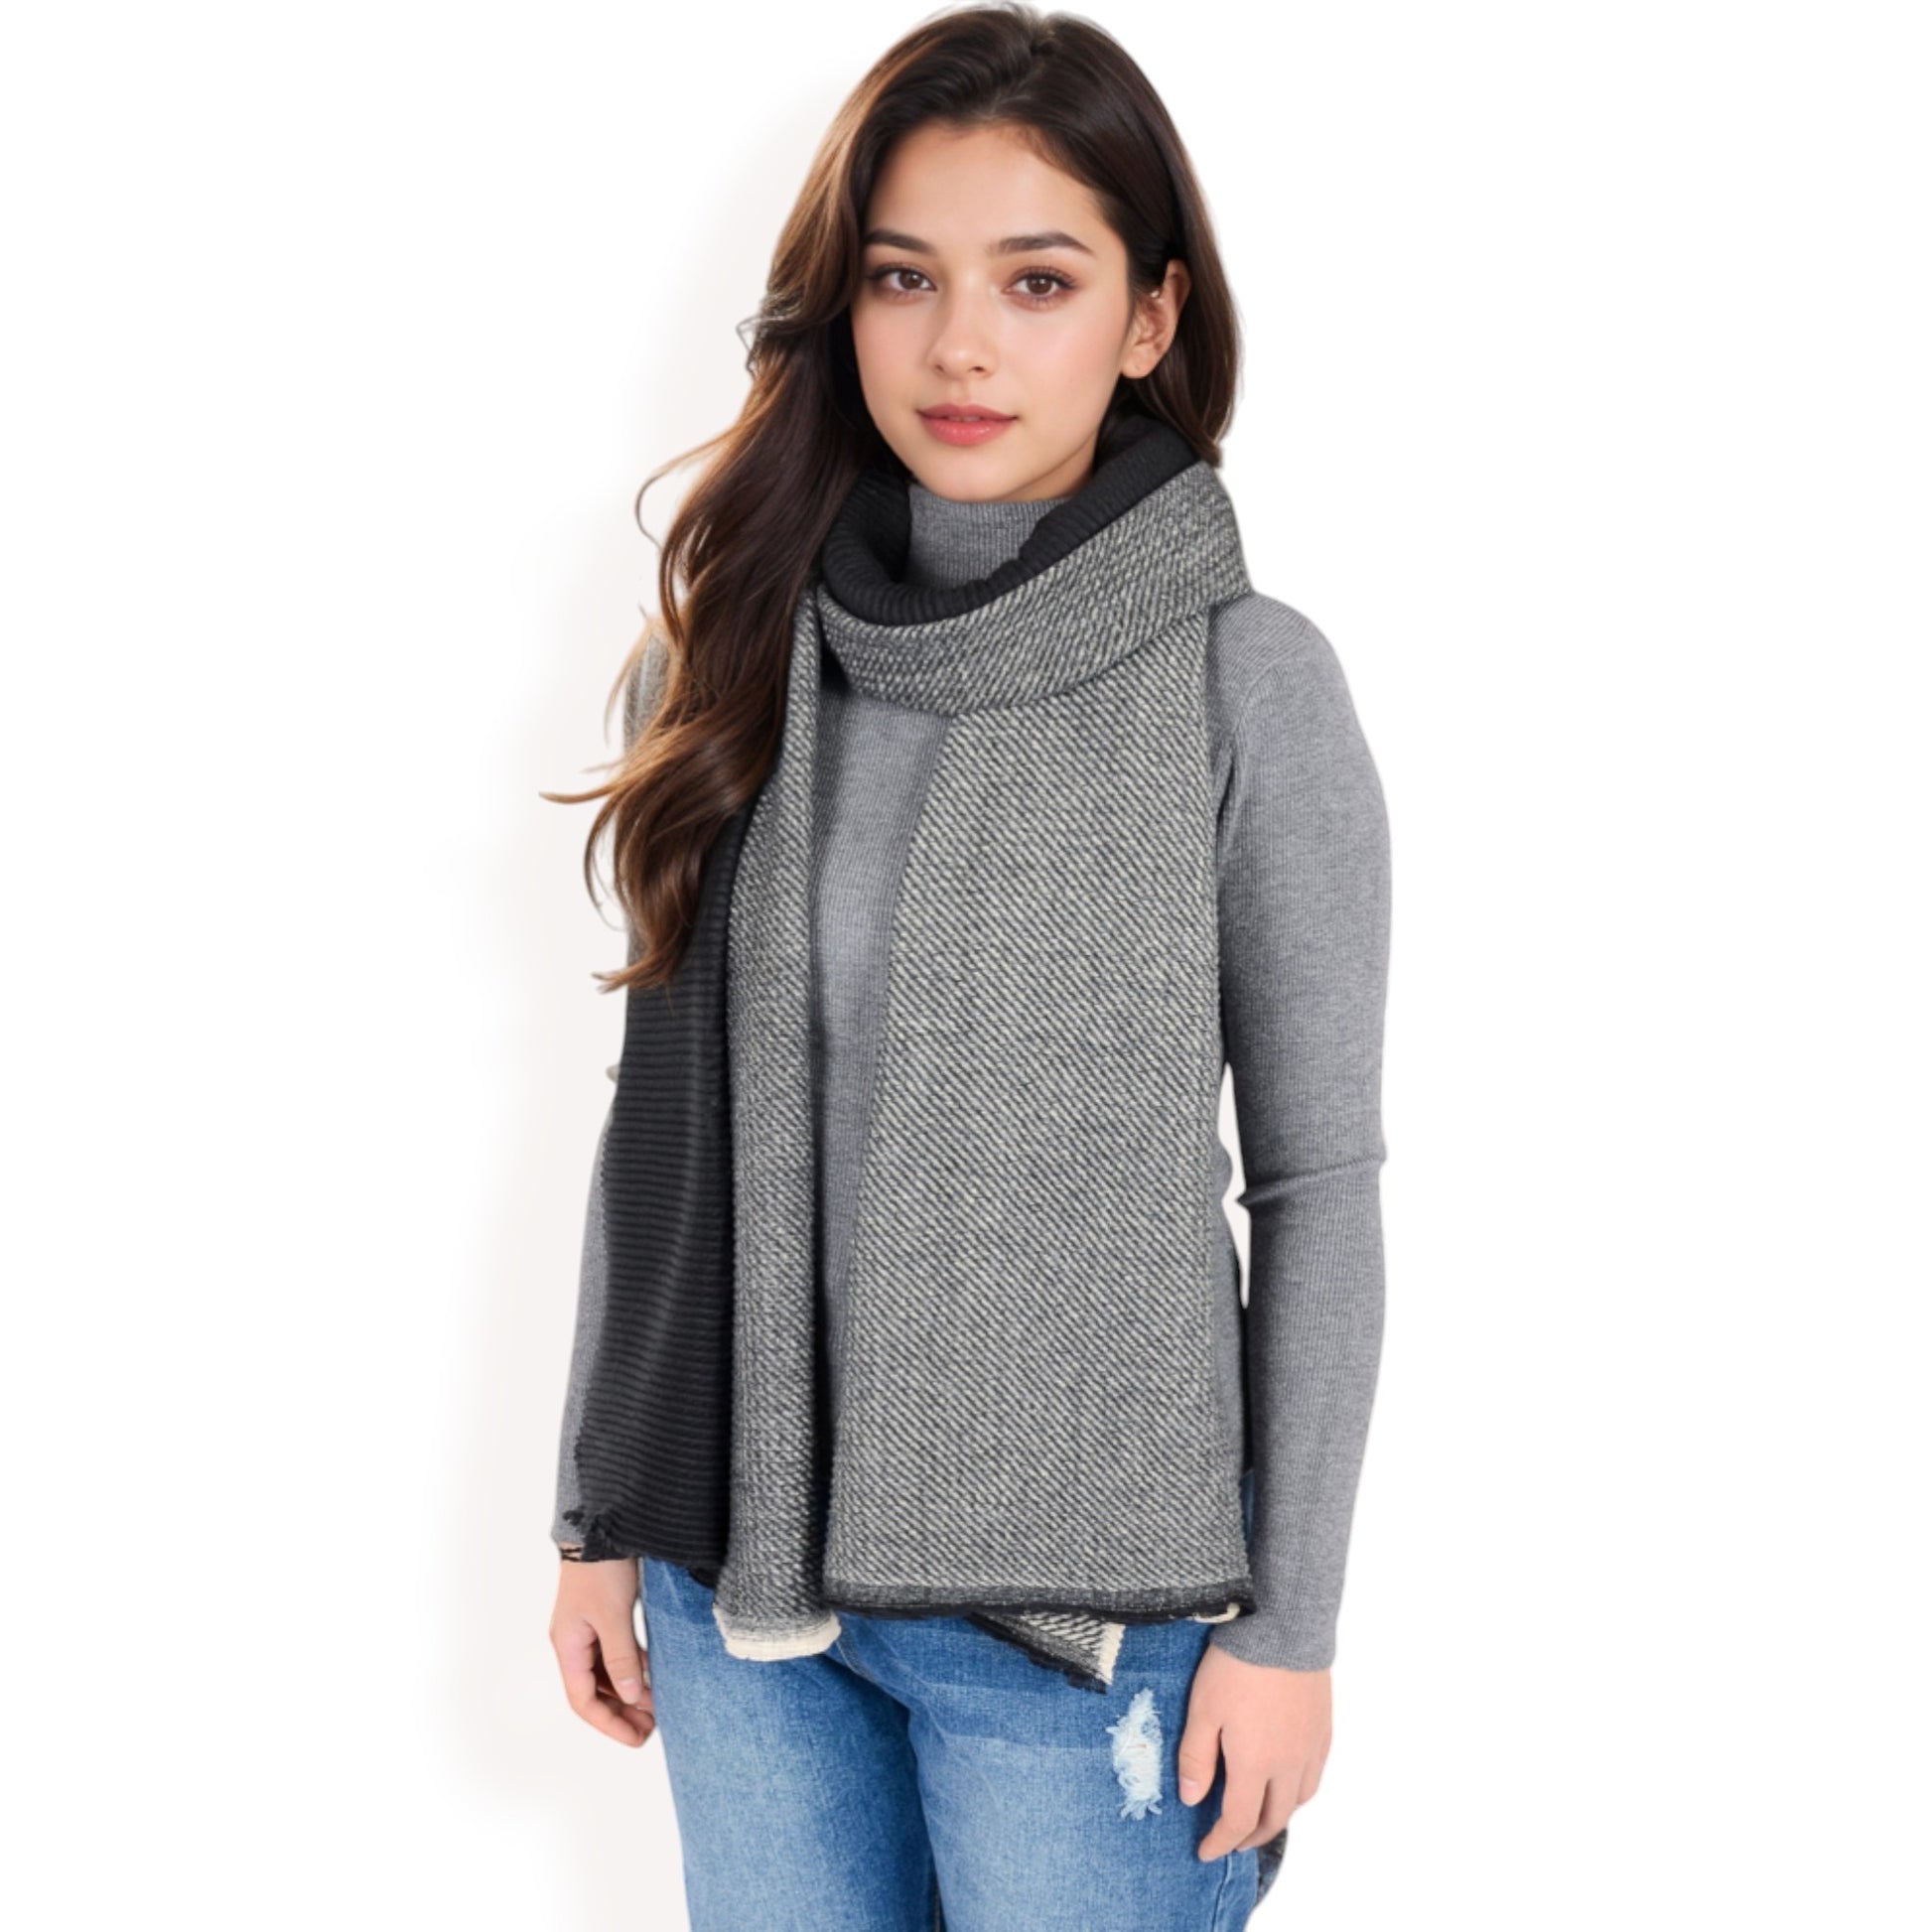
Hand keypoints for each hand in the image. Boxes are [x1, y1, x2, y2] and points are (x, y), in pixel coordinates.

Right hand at [551, 1558, 654, 1746]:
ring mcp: (588, 1629)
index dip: (609, 1724)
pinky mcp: (603, 1615)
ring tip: (655, 1709)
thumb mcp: (613, 1617)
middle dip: (620, 1713)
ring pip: (606, 1674)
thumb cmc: (602, 1569)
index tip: (636, 1738)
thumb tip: (629, 1696)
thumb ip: (621, 1658)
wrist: (602, 1525)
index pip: (583, 1700)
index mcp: (567, 1646)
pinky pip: (615, 1654)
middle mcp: (574, 1642)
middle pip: (594, 1691)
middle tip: (650, 1729)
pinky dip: (632, 1669)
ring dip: (628, 1692)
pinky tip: (652, 1677)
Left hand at [1176, 1645, 1330, 1859]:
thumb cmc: (1237, 1666)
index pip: (1239, 1820)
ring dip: (1277, 1816)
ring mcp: (1310, 1747)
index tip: (1205, 1852)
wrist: (1285, 1627)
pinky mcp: (1323, 1727)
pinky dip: (1298, 1790)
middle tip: (1232, 1841)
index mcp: (1256, 1764)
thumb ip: (1196, 1758)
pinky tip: (1287, 1780)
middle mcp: (1289, 1764)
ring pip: (1299, 1800)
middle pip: (1274, 1818)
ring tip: (1258, 1815)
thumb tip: (1192, 1801)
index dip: (1221, 1841)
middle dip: (1250, 1837)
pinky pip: (1314, 1774)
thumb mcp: (1203, 1709)